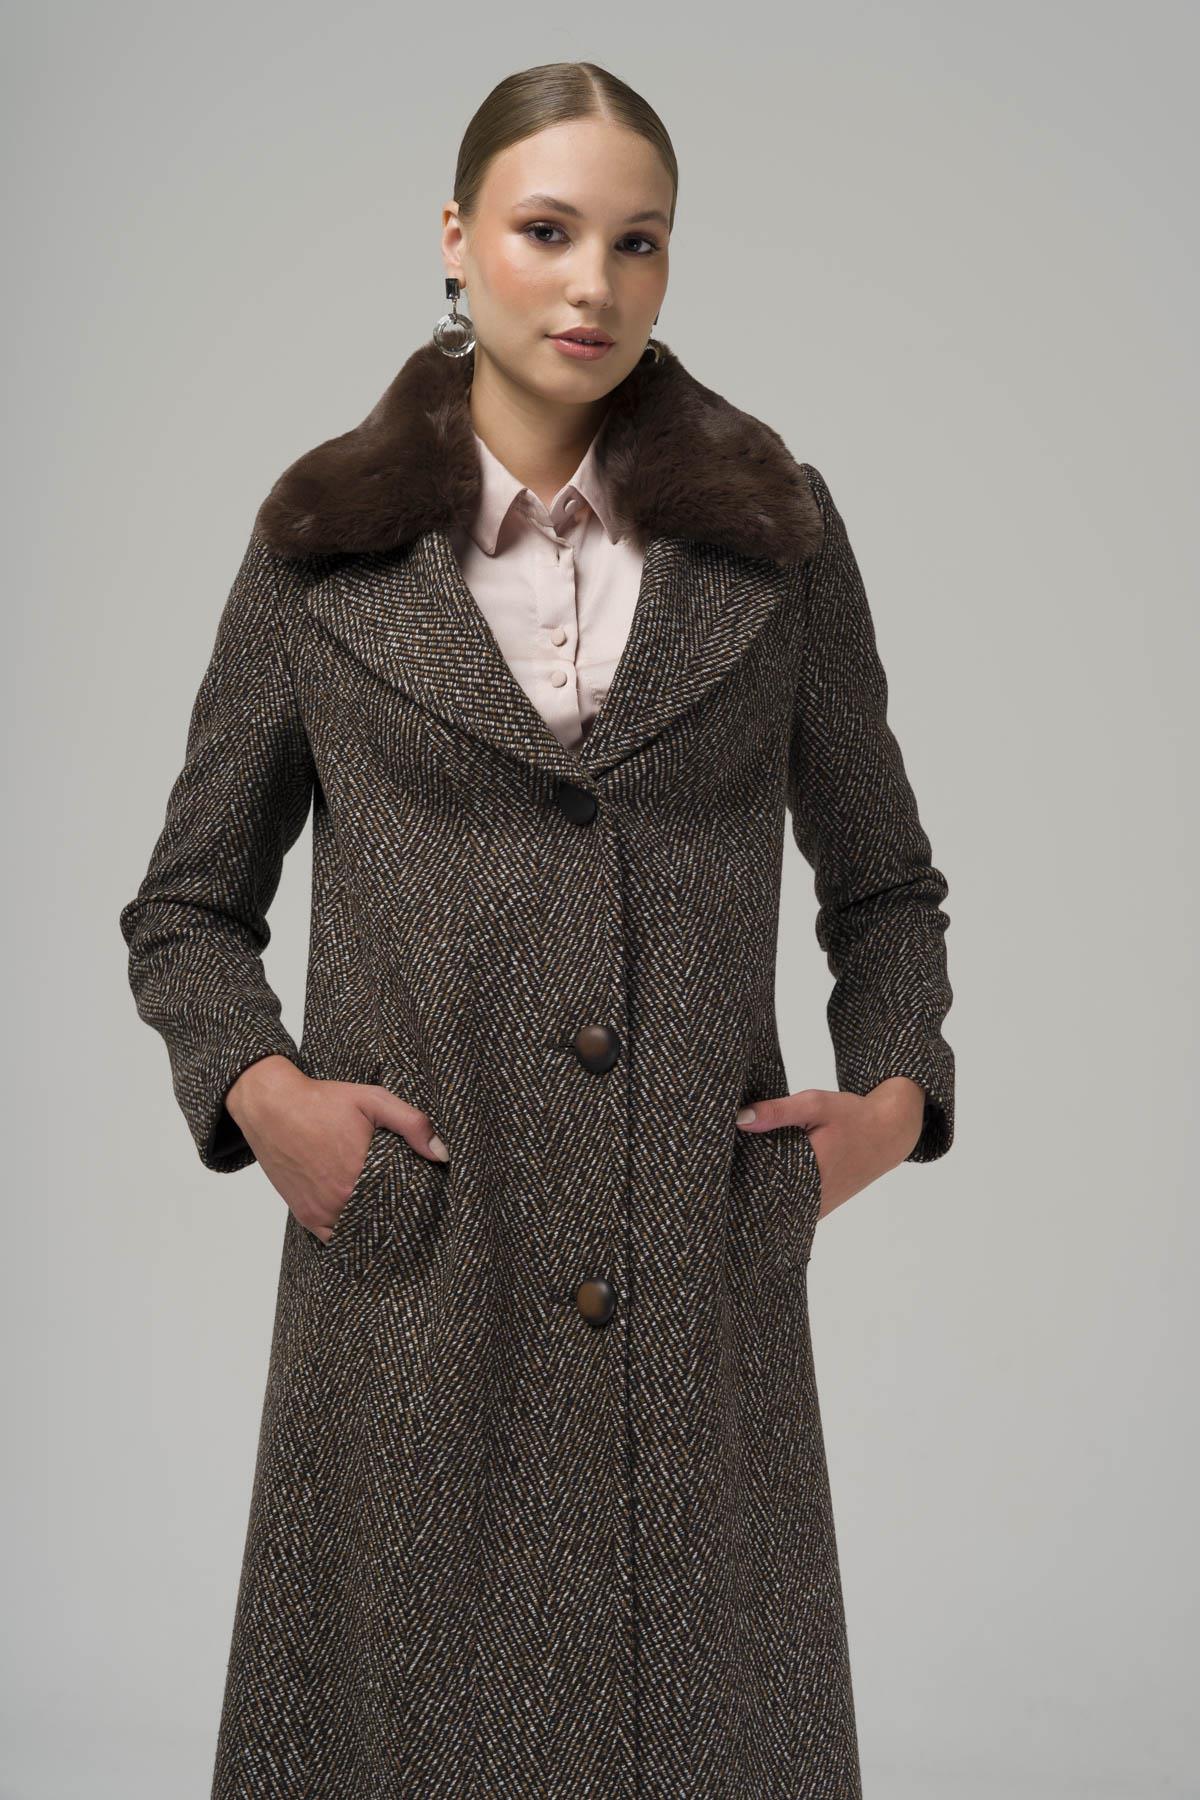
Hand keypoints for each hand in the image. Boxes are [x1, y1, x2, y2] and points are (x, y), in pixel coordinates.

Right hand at [225, 1056, 448, 1241]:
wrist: (271, 1106)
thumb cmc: (322, 1100)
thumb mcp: (373, 1100)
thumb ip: (412, 1124)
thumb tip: (441, 1155)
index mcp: (361, 1174)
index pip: (402, 1203)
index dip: (416, 1203)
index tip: (425, 1201)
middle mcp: (340, 1199)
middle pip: (382, 1221)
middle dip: (397, 1217)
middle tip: (412, 1214)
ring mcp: (321, 1211)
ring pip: (359, 1234)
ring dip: (374, 1228)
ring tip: (390, 1219)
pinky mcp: (305, 1216)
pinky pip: (334, 1240)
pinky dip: (350, 1236)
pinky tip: (363, 1227)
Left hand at [734, 1077, 924, 1217]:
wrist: (889, 1132)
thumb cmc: (852, 1116)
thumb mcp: (815, 1104)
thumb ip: (777, 1112)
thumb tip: (739, 1119)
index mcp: (810, 1172)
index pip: (759, 1185)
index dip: (736, 1177)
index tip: (719, 1167)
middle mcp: (813, 1198)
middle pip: (765, 1201)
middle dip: (744, 1186)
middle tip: (724, 1170)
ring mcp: (818, 1208)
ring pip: (778, 1209)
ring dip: (760, 1194)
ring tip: (737, 1176)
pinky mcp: (822, 1209)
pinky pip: (791, 1210)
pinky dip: (776, 1198)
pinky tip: (763, 1181)